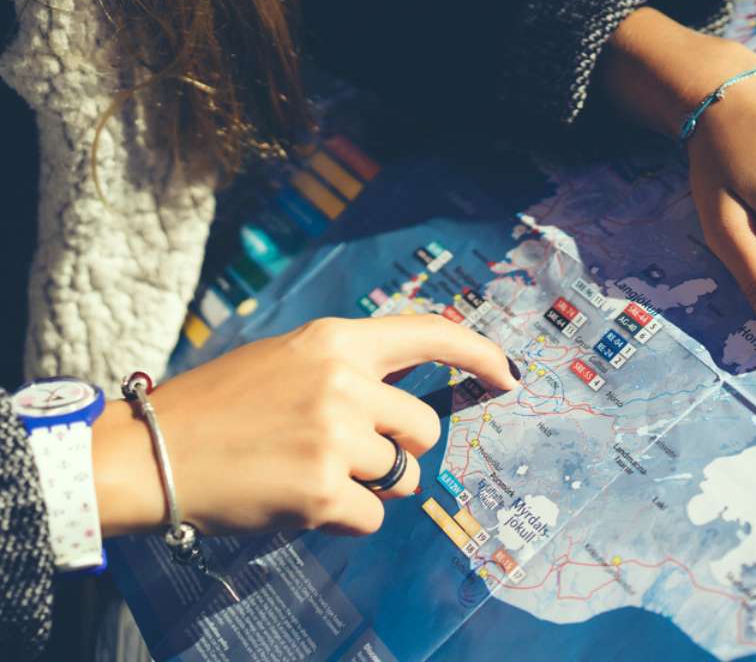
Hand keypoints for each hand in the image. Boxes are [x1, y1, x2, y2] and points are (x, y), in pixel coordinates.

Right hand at [93, 315, 519, 536]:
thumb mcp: (288, 359)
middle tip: (349, 454)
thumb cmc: (220, 407)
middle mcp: (344, 383)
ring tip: (314, 475)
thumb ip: (349, 369)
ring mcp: (336, 437)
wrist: (150, 454)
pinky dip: (344, 519)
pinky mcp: (323, 491)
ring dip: (371, 486)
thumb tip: (407, 400)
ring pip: (402, 477)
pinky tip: (301, 501)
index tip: (508, 375)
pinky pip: (371, 518)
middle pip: (424, 429)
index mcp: (336, 341)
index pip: (430, 333)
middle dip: (399, 449)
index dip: (479, 353)